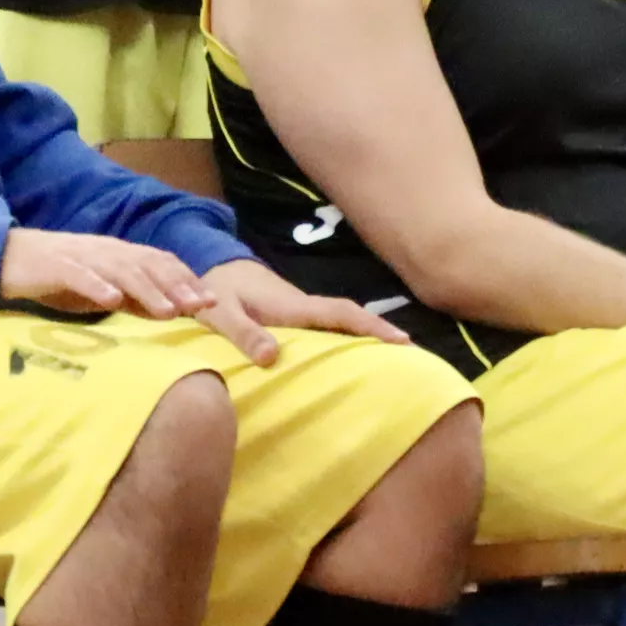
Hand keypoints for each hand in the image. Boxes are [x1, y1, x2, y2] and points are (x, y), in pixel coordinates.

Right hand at [0, 227, 215, 325]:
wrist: (9, 257)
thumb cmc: (60, 277)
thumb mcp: (102, 290)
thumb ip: (133, 299)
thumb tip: (169, 312)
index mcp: (120, 255)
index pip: (161, 264)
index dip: (187, 281)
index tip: (212, 301)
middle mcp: (107, 252)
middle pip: (148, 266)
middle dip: (177, 286)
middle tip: (201, 306)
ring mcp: (83, 257)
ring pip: (121, 271)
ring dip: (147, 290)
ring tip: (168, 310)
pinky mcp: (57, 266)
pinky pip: (80, 275)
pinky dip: (97, 286)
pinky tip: (111, 299)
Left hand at [188, 257, 409, 364]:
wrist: (213, 267)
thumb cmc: (214, 292)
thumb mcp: (220, 313)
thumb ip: (242, 333)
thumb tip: (272, 358)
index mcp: (290, 306)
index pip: (338, 314)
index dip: (370, 326)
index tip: (400, 340)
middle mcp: (302, 306)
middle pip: (349, 317)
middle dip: (380, 331)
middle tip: (412, 353)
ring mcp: (301, 310)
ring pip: (341, 321)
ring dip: (367, 334)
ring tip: (395, 357)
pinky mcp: (295, 316)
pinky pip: (328, 326)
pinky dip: (348, 335)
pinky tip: (355, 352)